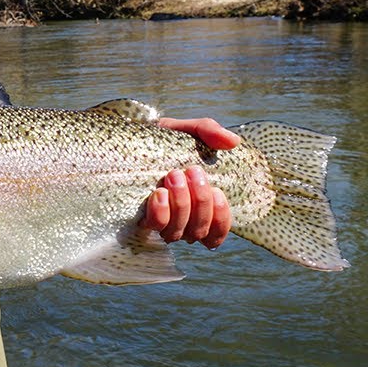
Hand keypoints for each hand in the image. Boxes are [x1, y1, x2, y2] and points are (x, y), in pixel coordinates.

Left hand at [139, 117, 240, 248]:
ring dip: (182, 204)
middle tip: (192, 171)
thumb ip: (211, 132)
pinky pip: (155, 226)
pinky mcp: (140, 218)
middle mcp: (182, 223)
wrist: (135, 139)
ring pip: (178, 232)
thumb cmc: (168, 141)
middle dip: (200, 201)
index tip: (217, 191)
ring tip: (174, 174)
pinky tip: (159, 192)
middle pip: (199, 231)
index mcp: (200, 209)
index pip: (217, 235)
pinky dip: (161, 211)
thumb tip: (232, 141)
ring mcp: (161, 223)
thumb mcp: (190, 131)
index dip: (221, 218)